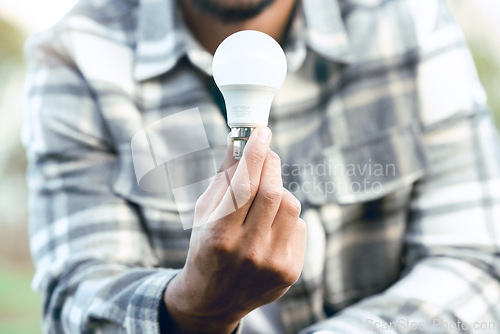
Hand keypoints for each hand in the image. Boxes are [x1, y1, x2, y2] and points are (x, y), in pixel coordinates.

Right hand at [163, 127, 306, 333]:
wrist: (215, 298)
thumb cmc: (206, 248)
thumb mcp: (204, 214)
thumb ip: (223, 179)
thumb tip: (238, 142)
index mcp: (218, 236)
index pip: (244, 186)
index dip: (255, 154)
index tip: (262, 132)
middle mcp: (247, 251)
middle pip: (272, 193)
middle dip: (271, 164)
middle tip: (266, 152)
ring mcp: (272, 263)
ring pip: (290, 205)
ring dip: (279, 190)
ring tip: (263, 196)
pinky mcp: (290, 271)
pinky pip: (298, 225)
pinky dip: (286, 217)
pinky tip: (270, 226)